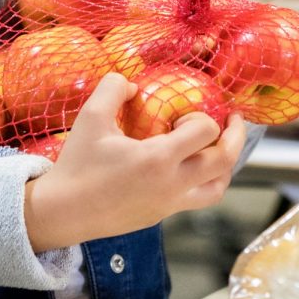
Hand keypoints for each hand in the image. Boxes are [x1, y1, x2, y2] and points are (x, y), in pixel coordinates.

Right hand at [23, 73, 245, 251]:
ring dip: (225, 164)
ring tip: (219, 145)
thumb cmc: (77, 164)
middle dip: (236, 136)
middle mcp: (171, 185)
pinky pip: (195, 199)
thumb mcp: (91, 116)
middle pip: (224, 162)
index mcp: (158, 159)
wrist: (61, 213)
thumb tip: (132, 82)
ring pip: (217, 189)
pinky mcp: (160, 217)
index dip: (204, 116)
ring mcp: (169, 205)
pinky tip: (187, 164)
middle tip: (233, 119)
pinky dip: (203, 179)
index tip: (186, 112)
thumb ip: (113, 87)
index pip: (206, 133)